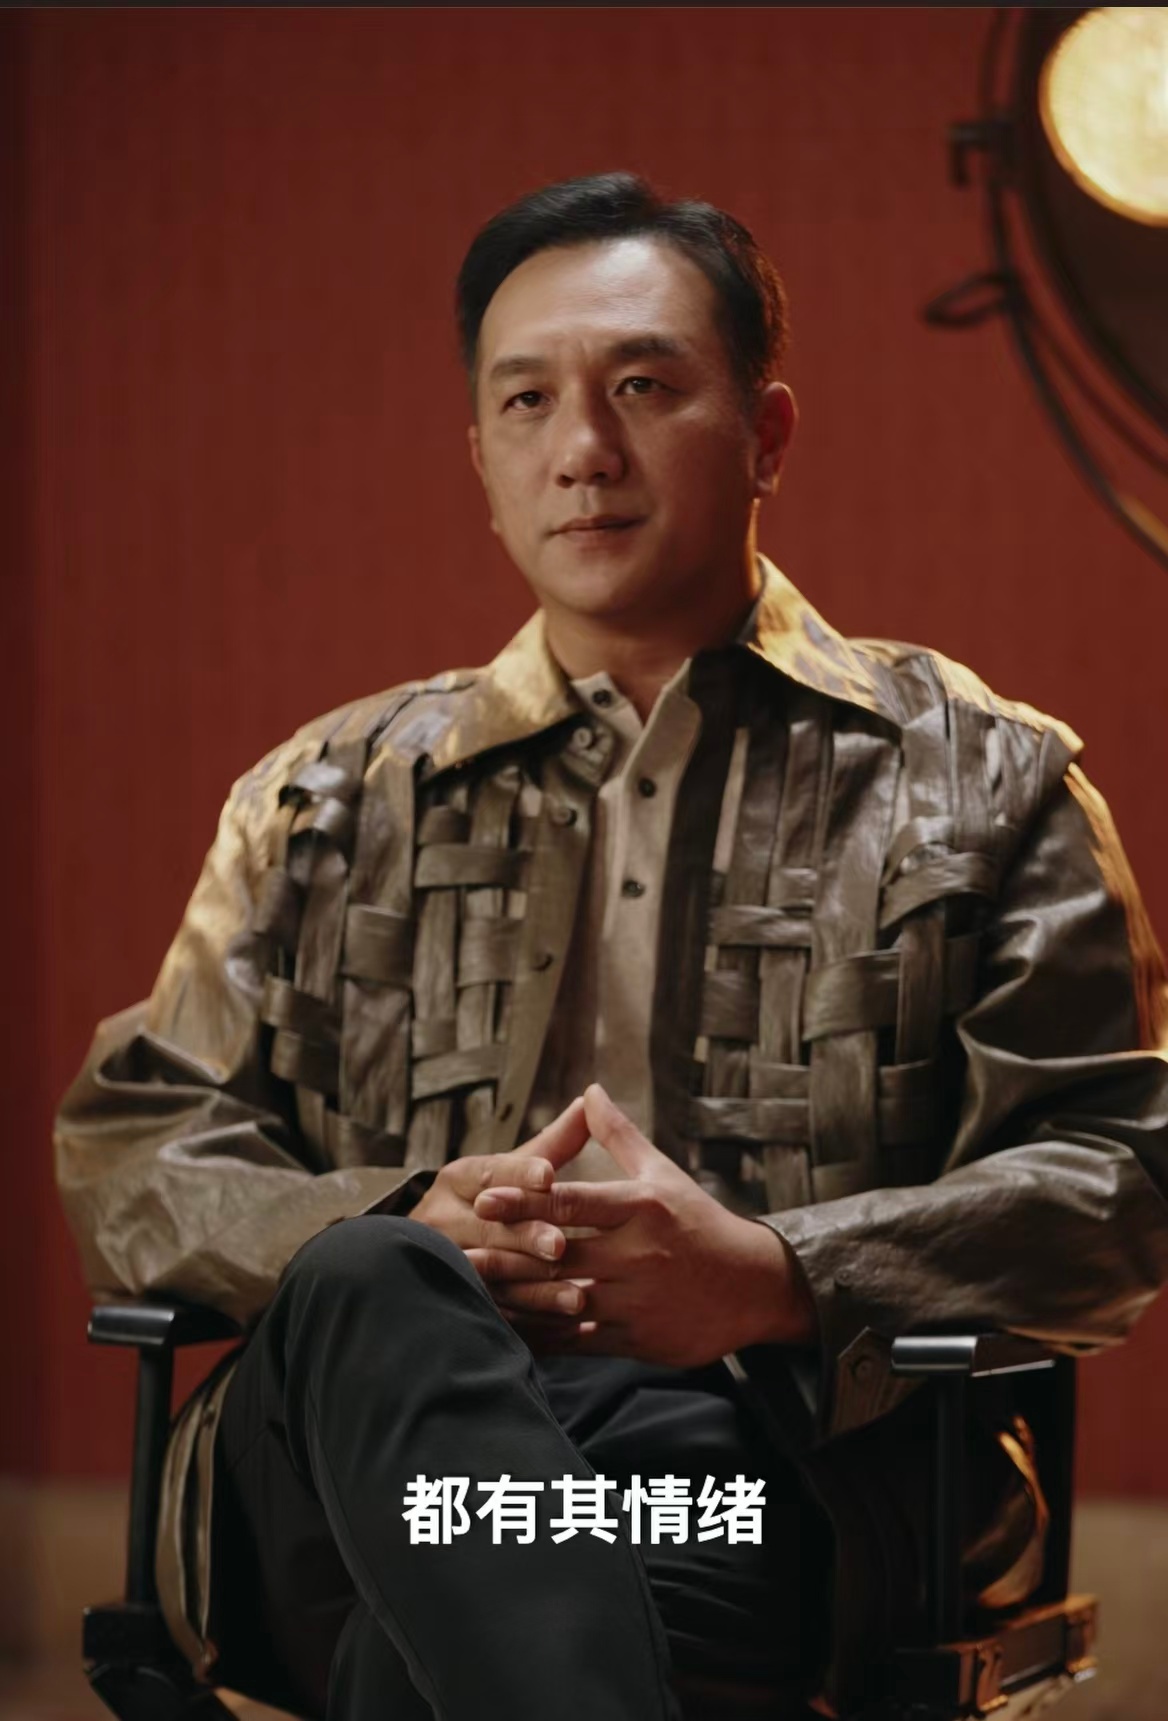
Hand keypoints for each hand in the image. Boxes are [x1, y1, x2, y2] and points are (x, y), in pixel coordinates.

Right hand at [409, 1096, 592, 1317]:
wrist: (434, 1252)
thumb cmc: (492, 1201)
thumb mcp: (514, 1170)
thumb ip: (553, 1144)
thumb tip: (590, 1099)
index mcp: (458, 1179)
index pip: (489, 1172)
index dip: (518, 1174)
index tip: (548, 1176)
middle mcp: (442, 1218)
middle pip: (488, 1227)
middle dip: (526, 1235)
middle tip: (562, 1244)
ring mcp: (444, 1262)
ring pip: (491, 1274)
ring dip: (534, 1287)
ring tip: (577, 1296)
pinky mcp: (458, 1300)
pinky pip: (495, 1312)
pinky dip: (531, 1321)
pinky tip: (565, 1329)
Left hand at [473, 1083, 817, 1366]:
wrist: (752, 1285)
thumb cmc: (698, 1222)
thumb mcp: (662, 1174)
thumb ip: (618, 1135)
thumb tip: (590, 1091)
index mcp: (641, 1207)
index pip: (573, 1200)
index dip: (526, 1198)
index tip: (485, 1196)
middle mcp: (638, 1253)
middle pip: (560, 1254)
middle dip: (507, 1252)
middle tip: (459, 1247)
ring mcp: (637, 1299)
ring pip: (565, 1301)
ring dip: (518, 1296)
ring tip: (473, 1290)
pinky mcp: (638, 1339)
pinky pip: (580, 1339)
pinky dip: (544, 1334)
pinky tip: (511, 1328)